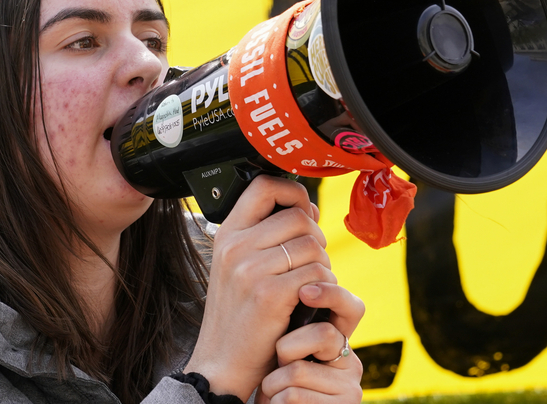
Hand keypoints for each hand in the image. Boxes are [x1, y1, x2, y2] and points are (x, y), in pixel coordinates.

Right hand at [183, 176, 332, 399]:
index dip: (293, 191)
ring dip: (323, 264)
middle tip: (311, 260)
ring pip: (312, 245)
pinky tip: (311, 299)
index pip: (264, 185)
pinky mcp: (270, 294)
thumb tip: (307, 208)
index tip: (303, 211)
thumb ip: (266, 235)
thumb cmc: (237, 315)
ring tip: (310, 283)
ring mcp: (251, 270)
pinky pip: (317, 273)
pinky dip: (324, 286)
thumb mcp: (238, 266)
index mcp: (227, 234)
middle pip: (298, 216)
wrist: (222, 361)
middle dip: (316, 237)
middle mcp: (236, 246)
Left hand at [260, 283, 365, 403]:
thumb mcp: (286, 348)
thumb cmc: (275, 381)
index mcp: (341, 342)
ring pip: (297, 370)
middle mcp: (351, 364)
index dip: (331, 294)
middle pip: (322, 334)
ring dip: (273, 381)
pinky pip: (293, 395)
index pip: (350, 308)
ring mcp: (349, 389)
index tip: (303, 292)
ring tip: (273, 390)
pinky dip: (274, 400)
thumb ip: (296, 320)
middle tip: (278, 362)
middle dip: (287, 348)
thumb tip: (290, 279)